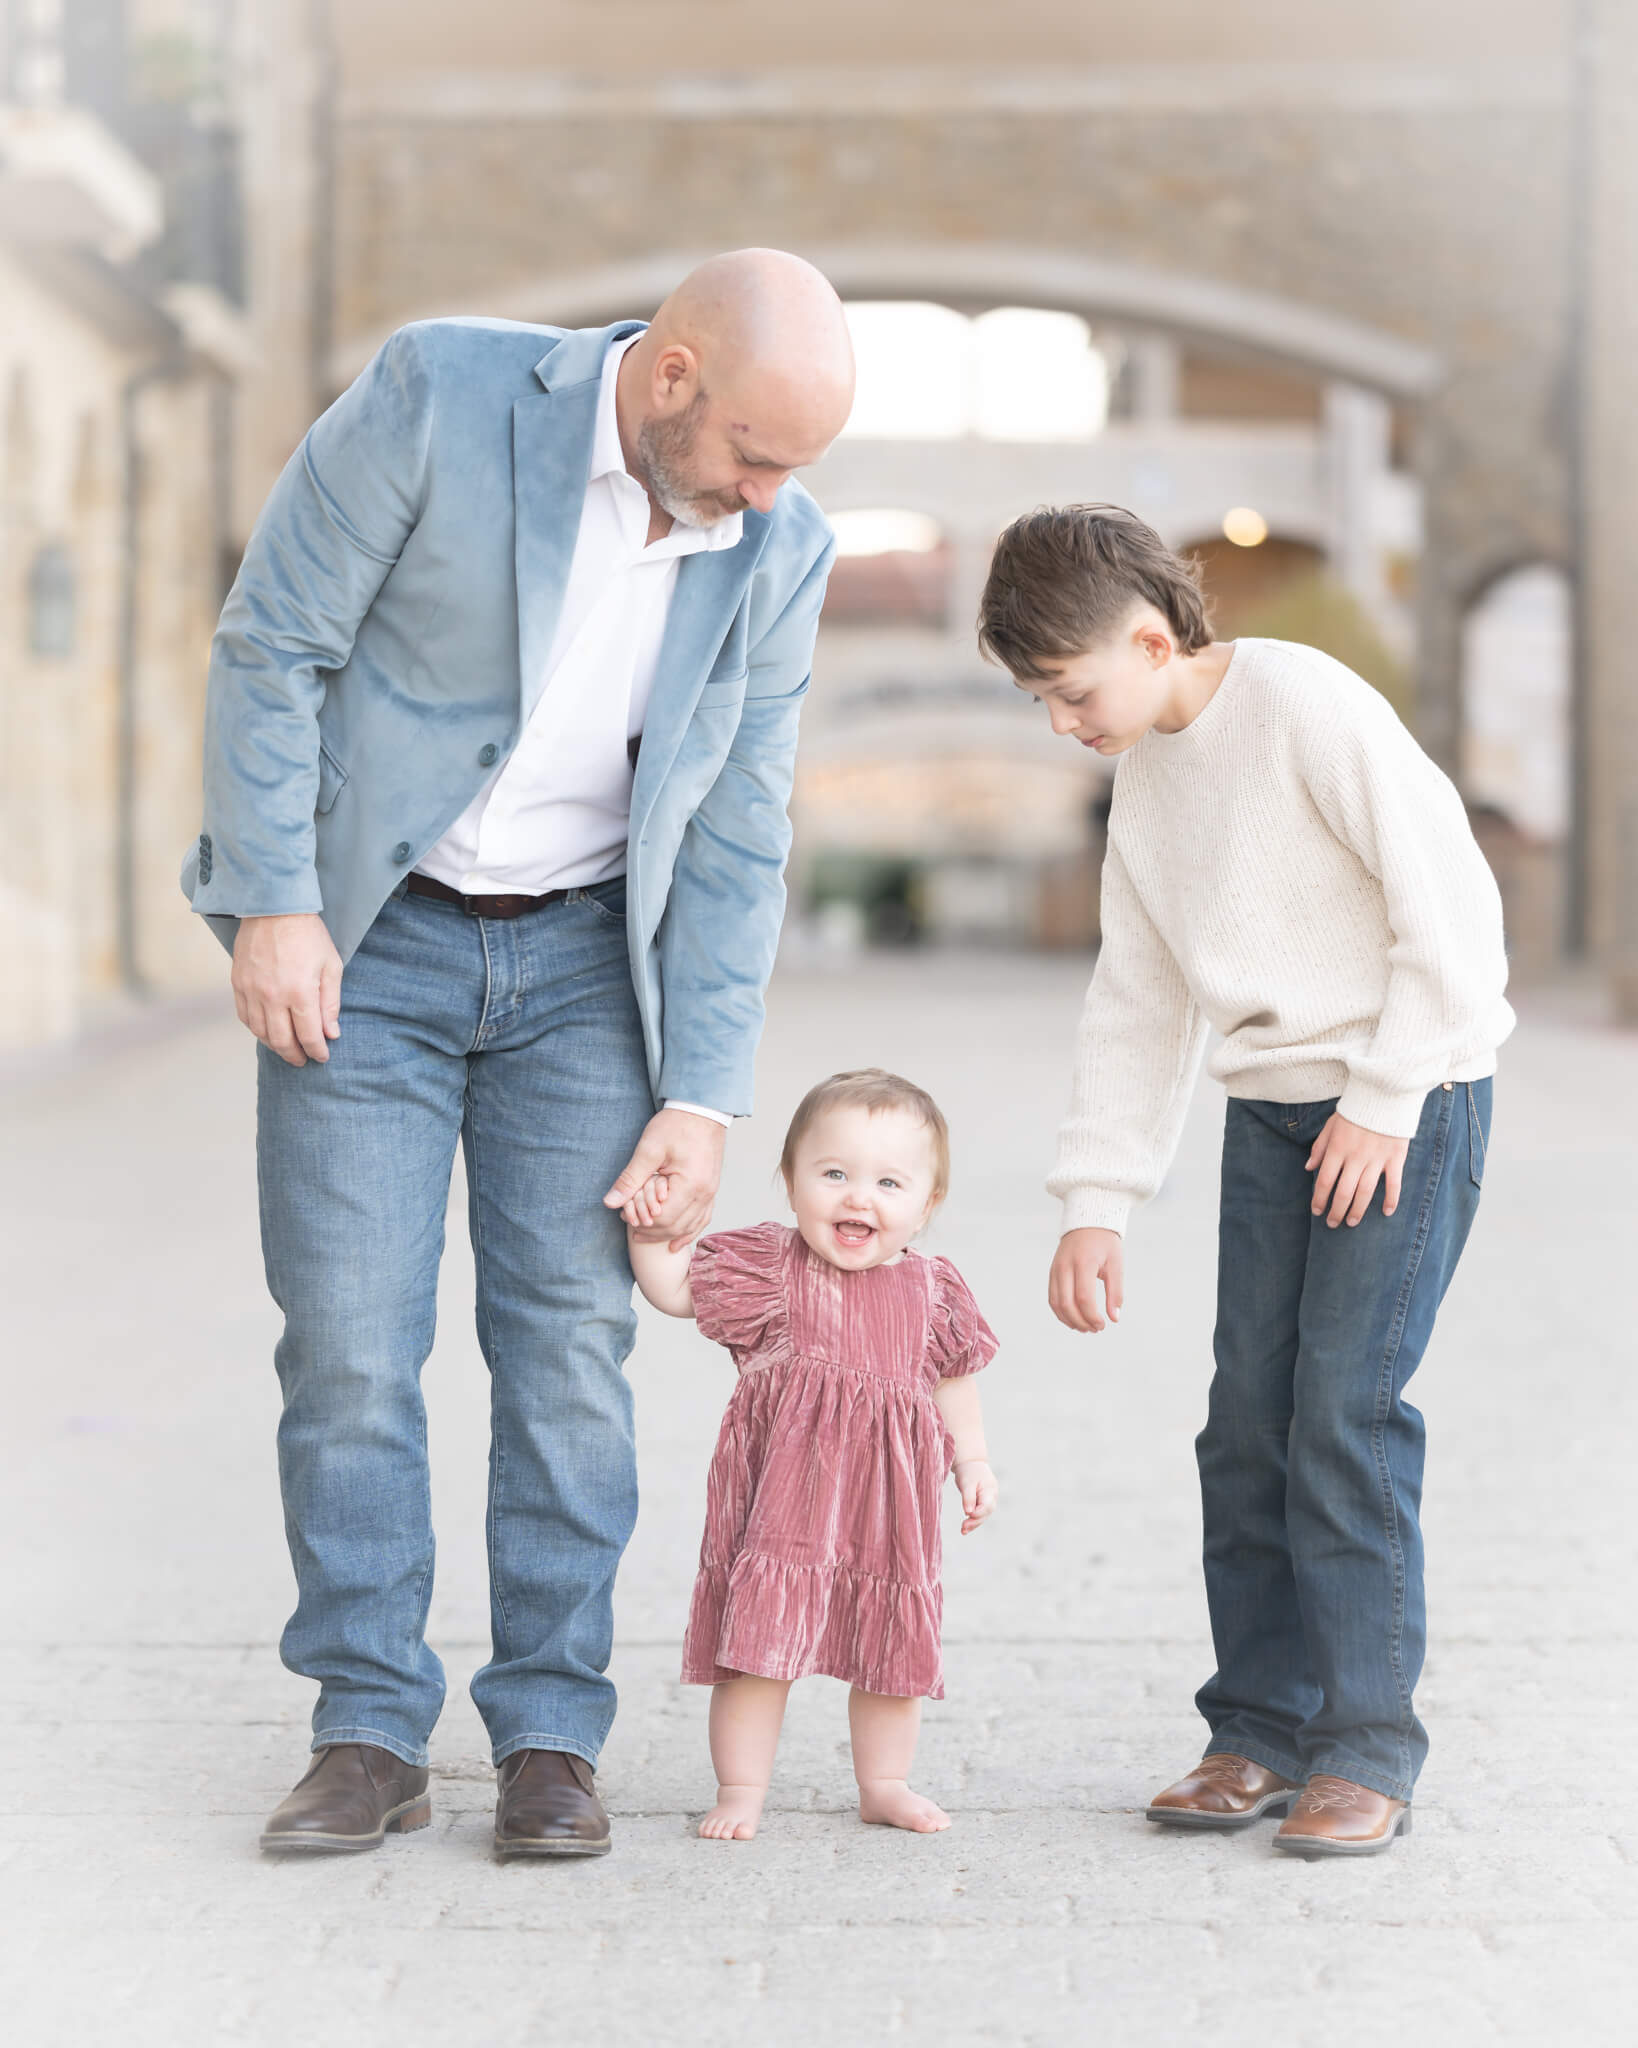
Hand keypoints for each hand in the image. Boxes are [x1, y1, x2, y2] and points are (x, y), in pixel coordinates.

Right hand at [231, 913, 342, 1065]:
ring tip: (287, 1048)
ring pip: (260, 1032)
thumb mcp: (331, 966)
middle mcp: (272, 996)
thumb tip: (331, 1033)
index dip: (317, 1051)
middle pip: (281, 1041)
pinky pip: (244, 1017)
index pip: (308, 1036)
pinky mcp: (238, 983)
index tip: (322, 1057)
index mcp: (300, 992)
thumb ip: (331, 1003)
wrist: (273, 908)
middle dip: (294, 1055)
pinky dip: (256, 1029)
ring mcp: (251, 991)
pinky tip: (267, 1031)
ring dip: (274, 1046)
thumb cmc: (308, 935)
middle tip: (303, 1060)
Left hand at [604, 1108, 726, 1250]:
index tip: (625, 1218)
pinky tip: (677, 1241)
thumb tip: (611, 1202)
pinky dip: (689, 1231)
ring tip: (648, 1237)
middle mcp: (705, 1193)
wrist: (702, 1109)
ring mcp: (711, 1192)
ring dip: (668, 1235)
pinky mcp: (712, 1188)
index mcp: (691, 1184)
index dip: (642, 1221)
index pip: (663, 1218)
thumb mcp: (648, 1149)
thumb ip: (630, 1179)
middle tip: (632, 1229)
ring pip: (690, 1226)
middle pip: (676, 1227)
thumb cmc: (677, 1125)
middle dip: (653, 1232)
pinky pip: (702, 1218)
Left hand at [953, 1459, 997, 1533]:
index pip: (987, 1506)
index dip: (978, 1512)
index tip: (967, 1514)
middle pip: (986, 1513)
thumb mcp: (966, 1482)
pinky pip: (979, 1514)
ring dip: (973, 1524)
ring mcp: (989, 1501)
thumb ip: (968, 1497)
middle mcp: (992, 1497)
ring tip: (963, 1531)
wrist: (971, 1464)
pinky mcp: (983, 1503)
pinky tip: (965, 1528)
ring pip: (983, 1516)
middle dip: (975, 1521)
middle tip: (963, 1528)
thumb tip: (968, 1512)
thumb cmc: (969, 1471)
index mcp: (990, 1490)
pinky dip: (972, 1520)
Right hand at [1049, 1227, 1123, 1333]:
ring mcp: (1056, 1269)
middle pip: (1066, 1303)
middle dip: (1080, 1322)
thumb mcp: (1116, 1264)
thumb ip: (1116, 1292)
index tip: (1103, 1325)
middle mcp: (1065, 1266)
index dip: (1092, 1316)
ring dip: (1069, 1320)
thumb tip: (1114, 1318)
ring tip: (1085, 1327)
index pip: (1083, 1297)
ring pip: (1056, 1303)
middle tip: (1095, 1329)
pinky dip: (1061, 1312)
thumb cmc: (1105, 1243)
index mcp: (1084, 1262)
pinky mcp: (1052, 1272)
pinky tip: (1074, 1319)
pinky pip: (1052, 1298)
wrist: (1087, 1222)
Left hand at [1306, 1112, 1407, 1227]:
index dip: (1319, 1199)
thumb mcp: (1331, 1125)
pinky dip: (1391, 1199)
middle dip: (1336, 1211)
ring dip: (1357, 1211)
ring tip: (1352, 1223)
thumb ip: (1320, 1148)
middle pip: (1344, 1192)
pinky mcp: (1395, 1158)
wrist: (1384, 1095)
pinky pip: (1393, 1184)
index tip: (1317, 1211)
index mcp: (1337, 1149)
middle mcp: (1356, 1157)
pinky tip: (1385, 1212)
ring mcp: (1377, 1159)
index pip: (1324, 1181)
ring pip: (1365, 1192)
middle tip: (1333, 1223)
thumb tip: (1308, 1168)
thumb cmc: (1354, 1112)